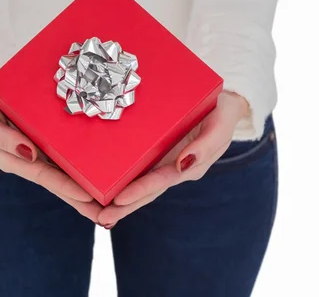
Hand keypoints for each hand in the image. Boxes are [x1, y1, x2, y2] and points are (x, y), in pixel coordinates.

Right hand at [0, 86, 101, 221]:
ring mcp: (40, 151)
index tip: (90, 197)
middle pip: (61, 184)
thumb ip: (2, 139)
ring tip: (111, 201)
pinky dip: (83, 164)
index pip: (47, 178)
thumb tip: (29, 153)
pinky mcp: (46, 138)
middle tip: (110, 216)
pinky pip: (67, 154)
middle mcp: (31, 159)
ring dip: (88, 187)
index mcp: (16, 160)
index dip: (68, 188)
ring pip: (67, 172)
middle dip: (84, 201)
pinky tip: (100, 172)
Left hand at [97, 91, 248, 227]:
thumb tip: (183, 166)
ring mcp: (162, 160)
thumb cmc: (223, 113)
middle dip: (123, 206)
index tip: (118, 201)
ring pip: (137, 183)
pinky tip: (100, 184)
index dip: (139, 191)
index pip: (160, 182)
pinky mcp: (153, 149)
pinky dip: (119, 177)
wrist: (222, 101)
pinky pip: (135, 165)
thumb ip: (205, 147)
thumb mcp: (220, 126)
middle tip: (99, 218)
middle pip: (145, 191)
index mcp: (188, 166)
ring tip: (95, 211)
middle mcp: (172, 167)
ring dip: (118, 199)